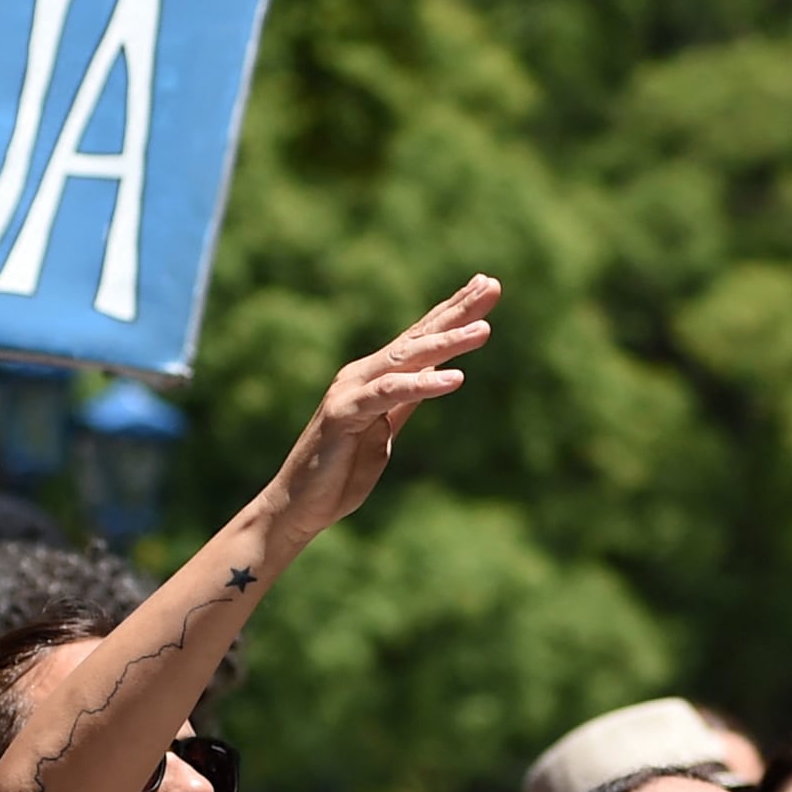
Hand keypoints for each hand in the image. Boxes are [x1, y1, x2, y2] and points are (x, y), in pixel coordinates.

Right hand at [259, 276, 496, 551]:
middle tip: (492, 285)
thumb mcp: (384, 431)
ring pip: (406, 359)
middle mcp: (363, 375)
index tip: (486, 286)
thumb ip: (405, 402)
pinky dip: (422, 385)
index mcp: (376, 378)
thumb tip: (436, 377)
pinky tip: (454, 379)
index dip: (452, 312)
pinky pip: (389, 395)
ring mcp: (352, 391)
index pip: (420, 338)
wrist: (299, 506)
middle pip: (418, 337)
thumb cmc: (340, 472)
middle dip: (456, 310)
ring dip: (447, 343)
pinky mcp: (344, 414)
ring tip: (485, 329)